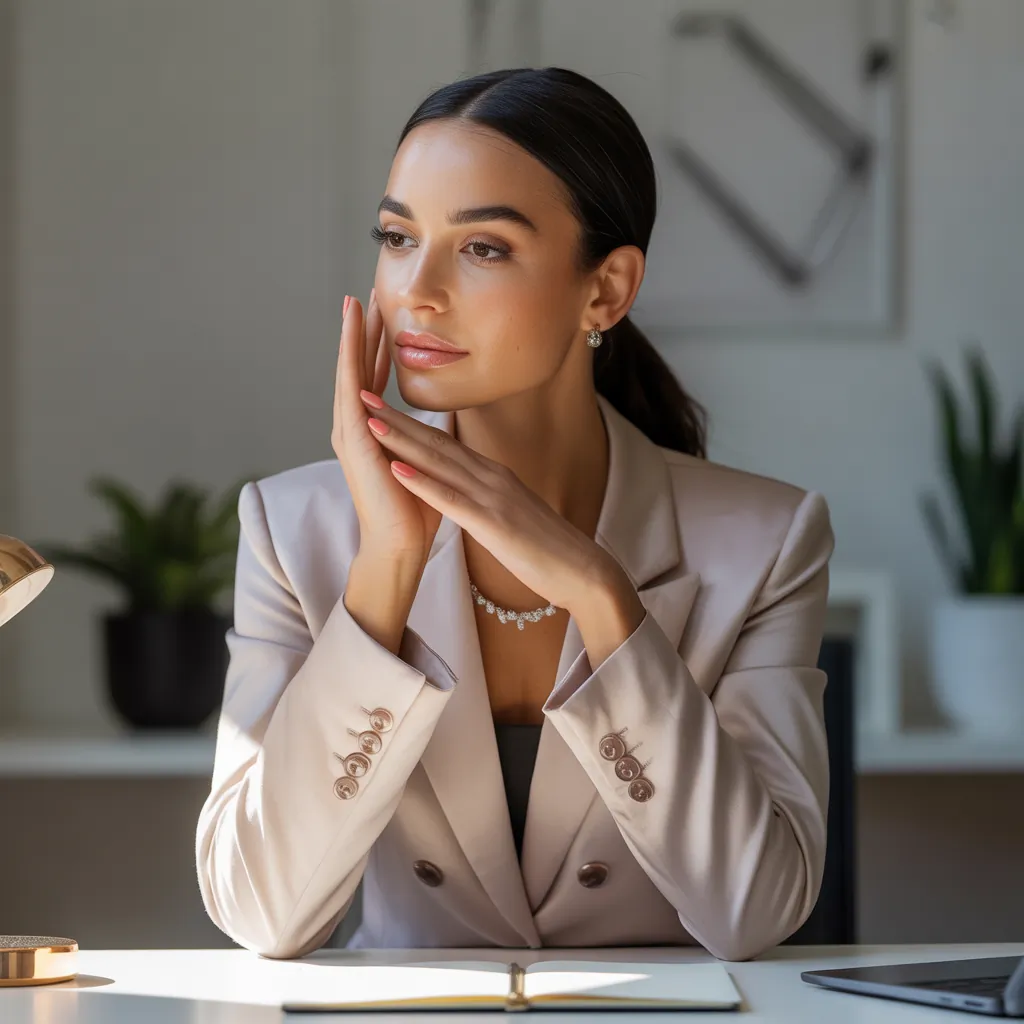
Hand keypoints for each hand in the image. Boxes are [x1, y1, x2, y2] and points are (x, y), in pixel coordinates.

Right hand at [332, 293, 441, 564]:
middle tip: (363, 294)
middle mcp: (355, 427)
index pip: (376, 378)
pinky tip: (351, 338)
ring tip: (352, 304)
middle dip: (362, 331)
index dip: (380, 346)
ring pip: (350, 372)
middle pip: (358, 368)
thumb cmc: (413, 510)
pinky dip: (350, 362)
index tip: (384, 315)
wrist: (400, 545)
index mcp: (373, 430)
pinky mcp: (354, 440)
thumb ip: (423, 435)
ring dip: (351, 337)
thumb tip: (439, 417)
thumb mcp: (422, 459)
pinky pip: (350, 391)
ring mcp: (350, 432)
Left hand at [358, 395, 621, 614]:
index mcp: (494, 476)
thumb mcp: (512, 514)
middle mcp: (492, 478)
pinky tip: (398, 470)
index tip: (380, 407)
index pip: (445, 445)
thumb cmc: (548, 548)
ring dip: (403, 441)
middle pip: (437, 444)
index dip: (410, 425)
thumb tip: (467, 491)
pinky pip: (453, 501)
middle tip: (362, 395)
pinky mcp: (495, 524)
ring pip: (440, 464)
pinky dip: (423, 483)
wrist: (584, 570)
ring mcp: (494, 498)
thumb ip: (488, 499)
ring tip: (370, 421)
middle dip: (397, 420)